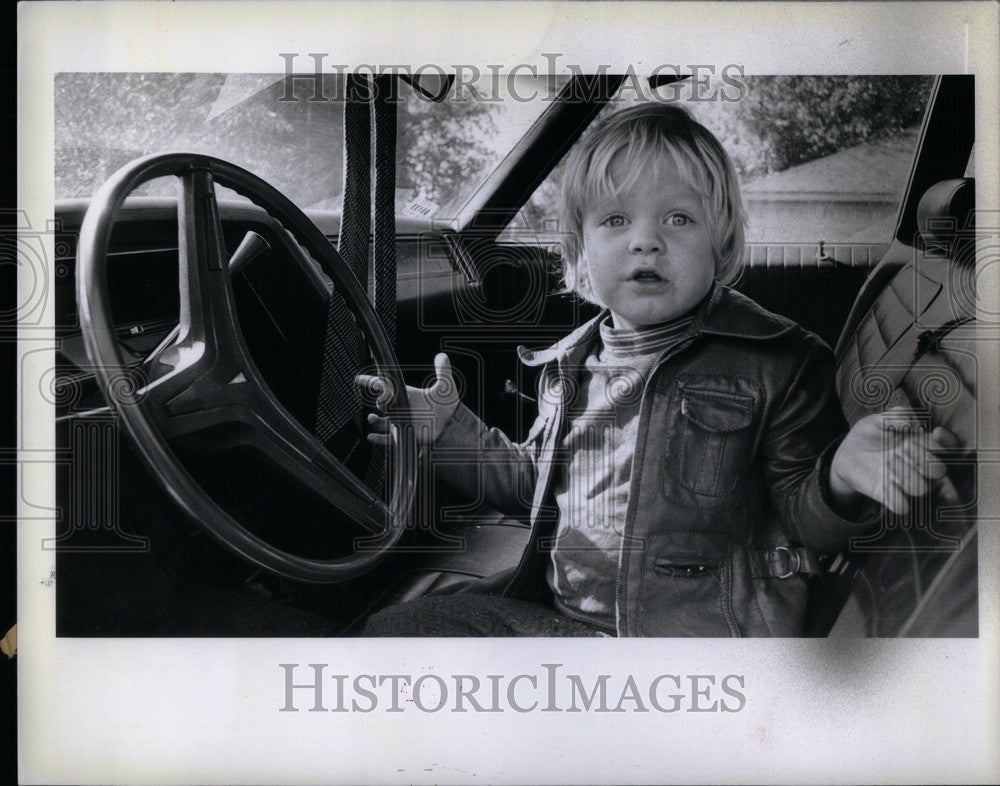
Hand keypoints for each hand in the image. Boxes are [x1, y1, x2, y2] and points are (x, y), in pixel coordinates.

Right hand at [354, 352, 459, 446]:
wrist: (452, 428)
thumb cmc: (448, 408)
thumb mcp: (445, 387)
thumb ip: (443, 370)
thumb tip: (442, 354)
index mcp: (407, 395)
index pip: (386, 386)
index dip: (371, 382)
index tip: (358, 379)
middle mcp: (402, 408)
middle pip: (382, 404)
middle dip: (379, 401)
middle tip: (382, 402)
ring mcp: (402, 422)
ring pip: (382, 421)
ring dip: (375, 420)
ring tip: (372, 418)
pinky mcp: (404, 435)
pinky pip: (387, 438)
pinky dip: (378, 438)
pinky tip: (371, 437)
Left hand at [829, 407, 959, 514]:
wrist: (847, 455)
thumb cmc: (869, 434)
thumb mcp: (878, 420)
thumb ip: (895, 416)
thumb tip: (908, 422)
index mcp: (919, 444)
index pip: (944, 446)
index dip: (945, 442)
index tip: (934, 433)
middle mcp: (917, 465)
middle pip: (938, 469)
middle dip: (926, 463)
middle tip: (905, 451)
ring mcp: (904, 481)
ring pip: (921, 488)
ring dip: (909, 479)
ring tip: (889, 465)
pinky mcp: (888, 495)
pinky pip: (901, 505)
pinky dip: (897, 500)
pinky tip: (885, 486)